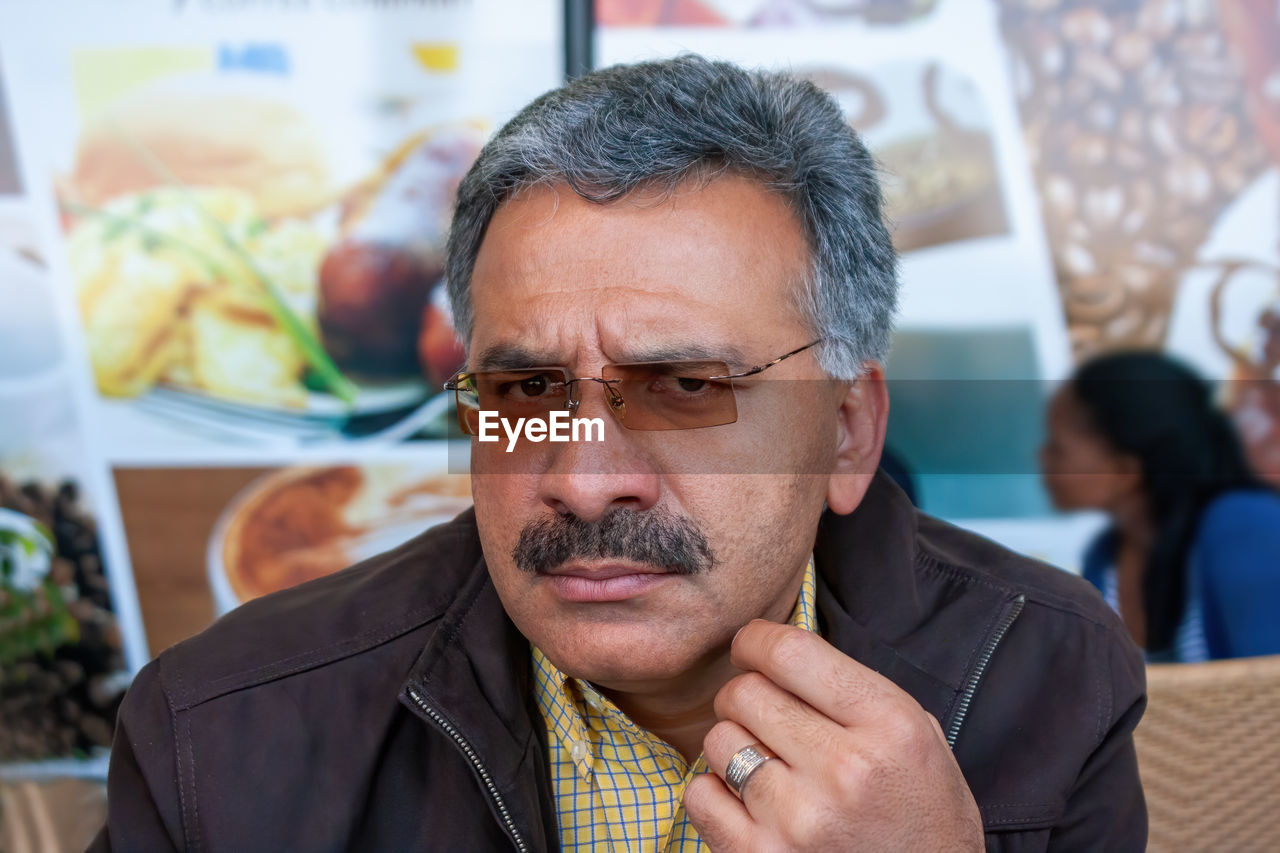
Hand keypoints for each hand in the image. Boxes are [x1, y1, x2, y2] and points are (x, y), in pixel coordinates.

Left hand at [683, 620, 983, 851]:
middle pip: (747, 692)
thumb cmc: (923, 818)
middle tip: (762, 714)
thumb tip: (778, 653)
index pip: (791, 652)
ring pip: (720, 740)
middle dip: (745, 694)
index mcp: (889, 726)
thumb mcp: (919, 738)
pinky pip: (701, 795)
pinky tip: (744, 799)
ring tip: (763, 762)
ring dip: (732, 744)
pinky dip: (713, 791)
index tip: (751, 648)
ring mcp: (800, 819)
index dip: (756, 640)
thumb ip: (855, 692)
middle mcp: (844, 769)